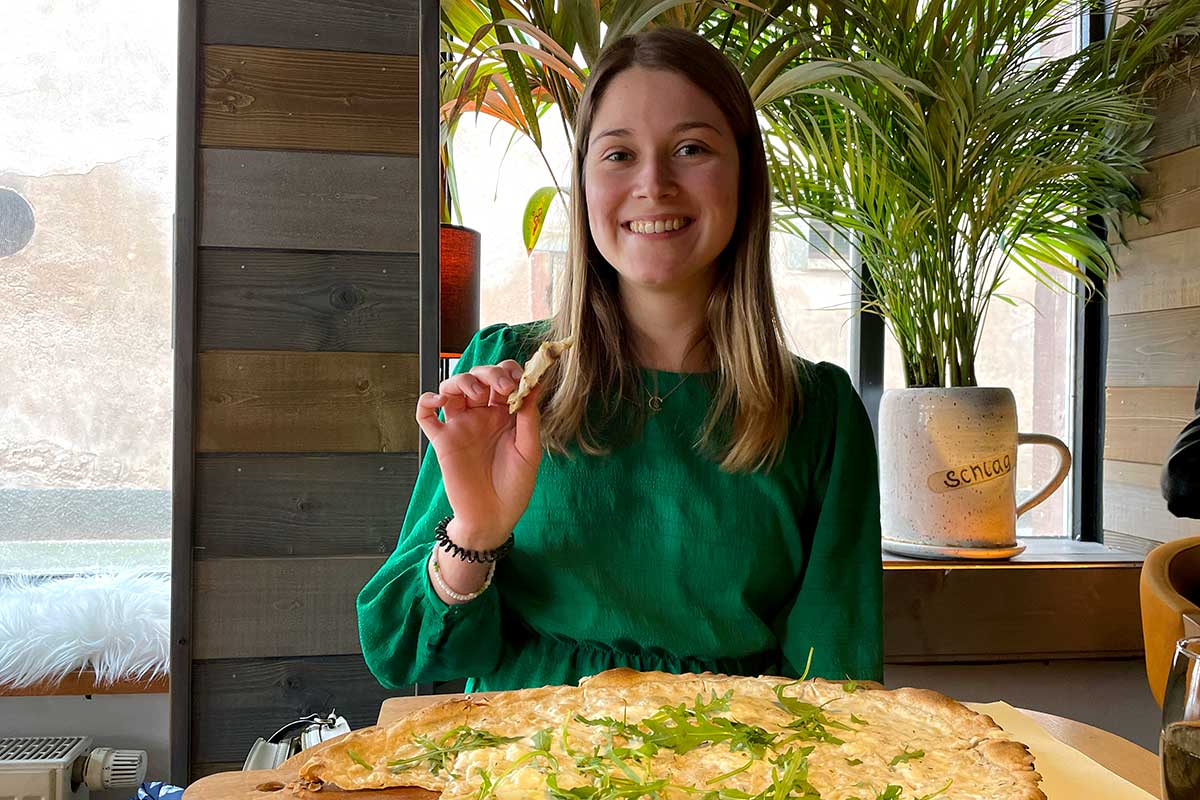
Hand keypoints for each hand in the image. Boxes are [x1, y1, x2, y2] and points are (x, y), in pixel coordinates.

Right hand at [415, 360, 543, 548]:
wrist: (493, 518)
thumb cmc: (515, 487)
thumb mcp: (530, 451)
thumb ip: (529, 418)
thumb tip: (535, 385)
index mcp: (505, 415)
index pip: (504, 379)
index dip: (511, 372)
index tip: (521, 380)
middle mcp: (482, 415)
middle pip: (479, 377)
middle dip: (490, 374)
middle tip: (504, 388)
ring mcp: (461, 426)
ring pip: (452, 388)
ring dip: (462, 380)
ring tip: (475, 393)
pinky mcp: (443, 441)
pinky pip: (425, 416)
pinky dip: (426, 401)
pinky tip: (438, 401)